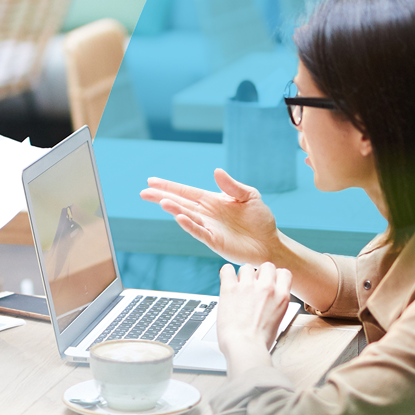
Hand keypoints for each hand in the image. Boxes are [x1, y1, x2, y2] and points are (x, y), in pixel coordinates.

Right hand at [141, 169, 278, 266]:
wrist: (270, 243)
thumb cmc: (260, 220)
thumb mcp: (249, 196)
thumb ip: (232, 186)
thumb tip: (216, 171)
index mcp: (212, 201)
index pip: (186, 192)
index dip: (169, 186)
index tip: (152, 181)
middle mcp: (207, 214)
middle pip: (180, 203)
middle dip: (162, 197)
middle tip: (144, 192)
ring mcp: (209, 228)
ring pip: (187, 216)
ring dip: (174, 209)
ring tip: (161, 201)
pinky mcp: (215, 241)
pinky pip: (199, 232)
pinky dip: (189, 225)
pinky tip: (179, 218)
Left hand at [216, 261, 292, 373]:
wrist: (244, 347)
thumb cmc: (259, 341)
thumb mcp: (278, 320)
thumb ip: (274, 304)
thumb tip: (268, 300)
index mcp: (281, 297)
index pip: (284, 273)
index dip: (275, 276)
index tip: (269, 281)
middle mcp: (266, 288)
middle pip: (267, 266)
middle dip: (260, 274)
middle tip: (254, 285)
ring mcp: (248, 286)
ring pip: (247, 267)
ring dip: (243, 275)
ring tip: (239, 287)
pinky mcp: (230, 288)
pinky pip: (227, 269)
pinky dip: (226, 273)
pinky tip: (227, 281)